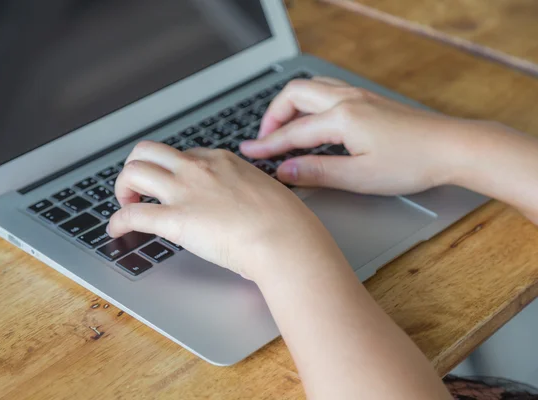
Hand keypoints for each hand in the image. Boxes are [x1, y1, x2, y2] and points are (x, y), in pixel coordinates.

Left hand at [107, 142, 343, 282]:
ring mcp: (184, 191)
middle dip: (136, 169)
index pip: (182, 155)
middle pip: (147, 152)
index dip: (170, 171)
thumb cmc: (285, 221)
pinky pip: (131, 215)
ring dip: (122, 190)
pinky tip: (117, 232)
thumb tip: (244, 204)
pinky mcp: (175, 220)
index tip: (169, 185)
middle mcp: (198, 169)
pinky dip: (117, 223)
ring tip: (126, 207)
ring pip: (133, 173)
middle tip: (138, 190)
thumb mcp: (265, 190)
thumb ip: (246, 190)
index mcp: (220, 160)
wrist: (285, 238)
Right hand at [240, 77, 476, 194]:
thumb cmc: (412, 163)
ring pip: (310, 88)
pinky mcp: (368, 100)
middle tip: (265, 139)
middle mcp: (347, 100)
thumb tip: (285, 170)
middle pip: (294, 94)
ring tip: (283, 130)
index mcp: (342, 118)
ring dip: (290, 106)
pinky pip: (326, 92)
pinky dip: (309, 104)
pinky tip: (312, 122)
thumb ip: (317, 172)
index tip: (249, 154)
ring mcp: (358, 96)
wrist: (452, 148)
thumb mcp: (360, 177)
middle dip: (273, 115)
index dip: (267, 145)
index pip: (292, 132)